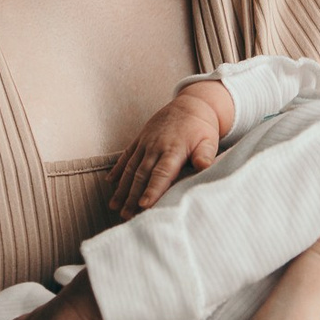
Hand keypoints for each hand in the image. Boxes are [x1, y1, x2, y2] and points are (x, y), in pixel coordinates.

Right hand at [107, 83, 229, 218]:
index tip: (144, 205)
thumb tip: (204, 167)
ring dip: (122, 188)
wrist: (191, 104)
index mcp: (173, 149)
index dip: (152, 189)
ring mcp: (145, 142)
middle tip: (126, 216)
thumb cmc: (201, 127)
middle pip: (142, 175)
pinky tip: (110, 182)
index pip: (161, 173)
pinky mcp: (140, 139)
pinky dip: (118, 168)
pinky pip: (126, 155)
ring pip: (131, 168)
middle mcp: (156, 146)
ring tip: (114, 206)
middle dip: (132, 196)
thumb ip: (205, 155)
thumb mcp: (208, 140)